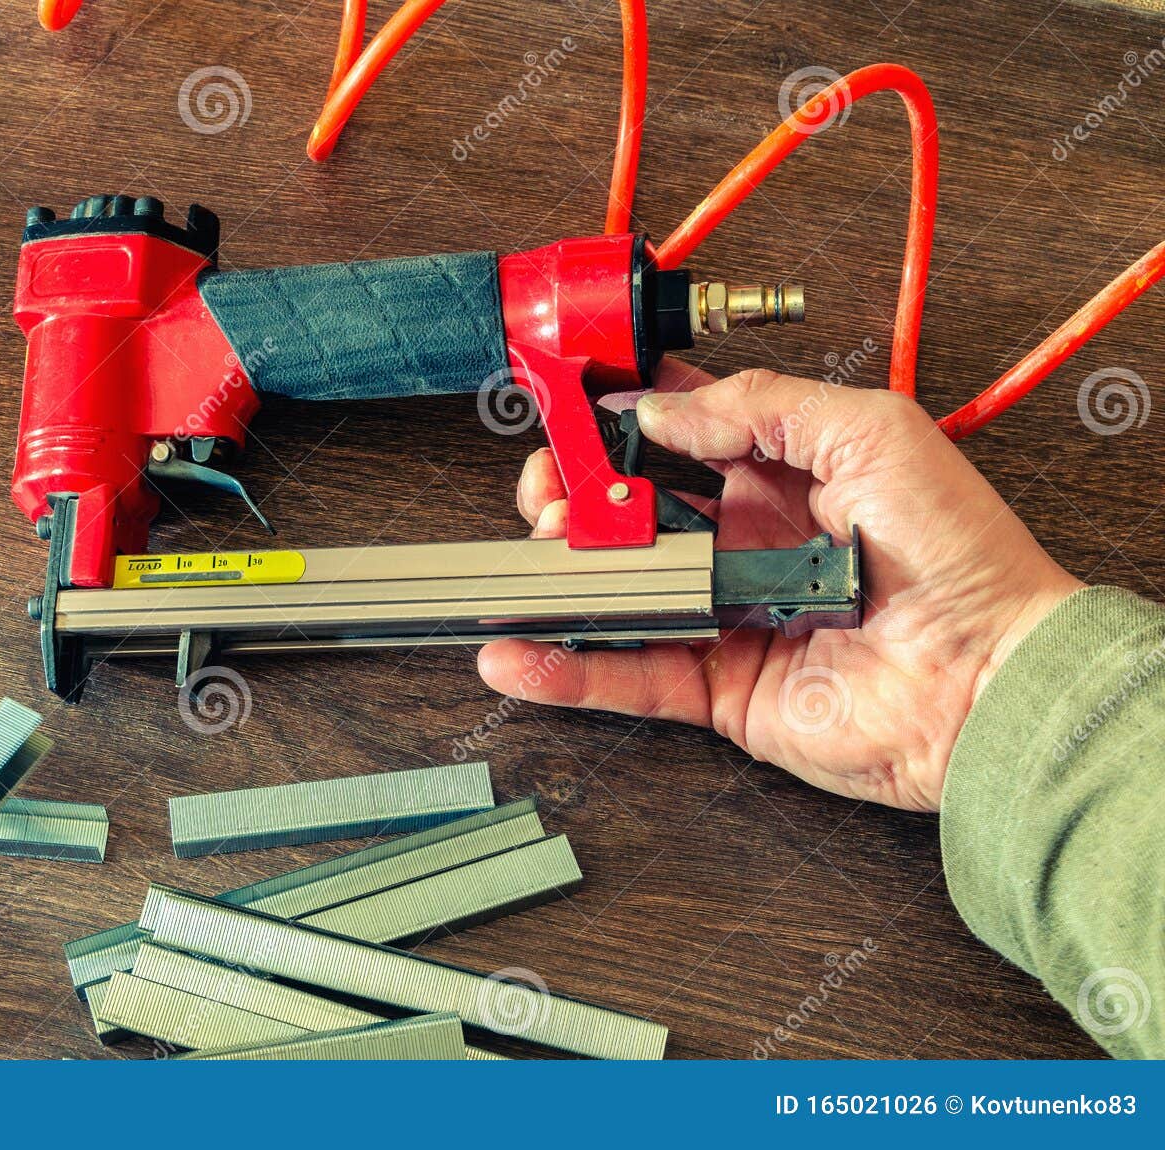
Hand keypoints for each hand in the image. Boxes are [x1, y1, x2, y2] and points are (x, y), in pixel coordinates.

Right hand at [478, 367, 1082, 810]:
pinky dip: (566, 668)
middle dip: (577, 489)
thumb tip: (664, 410)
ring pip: (617, 588)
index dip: (619, 416)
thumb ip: (762, 408)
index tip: (569, 403)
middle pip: (629, 509)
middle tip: (555, 486)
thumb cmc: (958, 554)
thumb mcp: (871, 432)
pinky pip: (627, 675)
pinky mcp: (717, 688)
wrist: (990, 677)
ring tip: (534, 555)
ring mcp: (724, 615)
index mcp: (782, 475)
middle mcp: (745, 542)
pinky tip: (515, 650)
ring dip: (560, 569)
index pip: (676, 433)